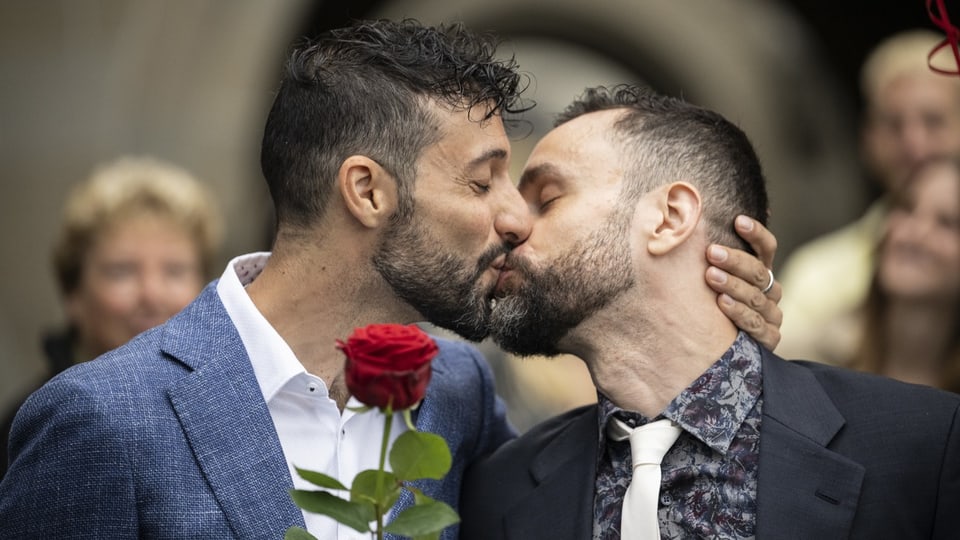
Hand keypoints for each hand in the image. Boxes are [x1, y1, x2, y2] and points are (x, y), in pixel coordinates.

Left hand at [705, 215, 781, 350]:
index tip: (738, 220)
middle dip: (735, 261)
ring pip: (756, 297)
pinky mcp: (769, 339)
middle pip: (758, 272)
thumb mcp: (709, 279)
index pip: (767, 248)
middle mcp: (770, 292)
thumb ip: (706, 258)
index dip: (756, 233)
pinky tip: (723, 304)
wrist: (718, 350)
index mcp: (760, 272)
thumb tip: (685, 221)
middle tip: (711, 252)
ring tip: (711, 276)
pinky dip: (740, 314)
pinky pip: (757, 325)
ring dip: (734, 285)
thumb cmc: (708, 304)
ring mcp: (771, 316)